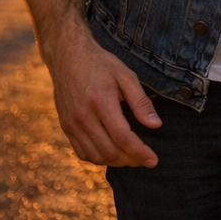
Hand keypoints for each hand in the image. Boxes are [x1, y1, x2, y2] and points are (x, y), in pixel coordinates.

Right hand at [45, 28, 161, 166]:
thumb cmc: (101, 64)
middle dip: (131, 160)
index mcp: (101, 102)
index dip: (139, 152)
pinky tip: (113, 155)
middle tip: (147, 160)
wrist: (68, 57)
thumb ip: (141, 102)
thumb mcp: (126, 75)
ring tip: (133, 159)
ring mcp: (71, 124)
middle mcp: (83, 117)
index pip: (122, 137)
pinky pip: (82, 152)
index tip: (154, 160)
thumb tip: (155, 125)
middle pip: (109, 151)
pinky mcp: (65, 127)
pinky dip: (98, 158)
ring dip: (116, 162)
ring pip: (94, 156)